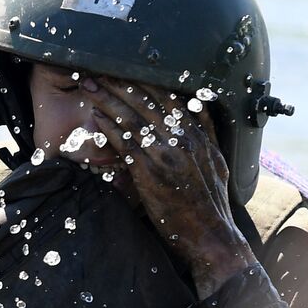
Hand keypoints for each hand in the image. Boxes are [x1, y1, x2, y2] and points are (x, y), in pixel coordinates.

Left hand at [82, 75, 256, 297]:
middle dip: (119, 83)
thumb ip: (207, 132)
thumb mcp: (218, 161)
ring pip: (132, 117)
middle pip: (146, 101)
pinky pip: (124, 141)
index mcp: (199, 134)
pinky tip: (95, 116)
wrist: (211, 237)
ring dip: (107, 98)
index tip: (126, 70)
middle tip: (98, 70)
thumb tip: (199, 107)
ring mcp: (166, 153)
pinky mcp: (150, 171)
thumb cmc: (211, 204)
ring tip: (90, 86)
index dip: (144, 81)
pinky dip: (108, 126)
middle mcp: (184, 138)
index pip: (168, 97)